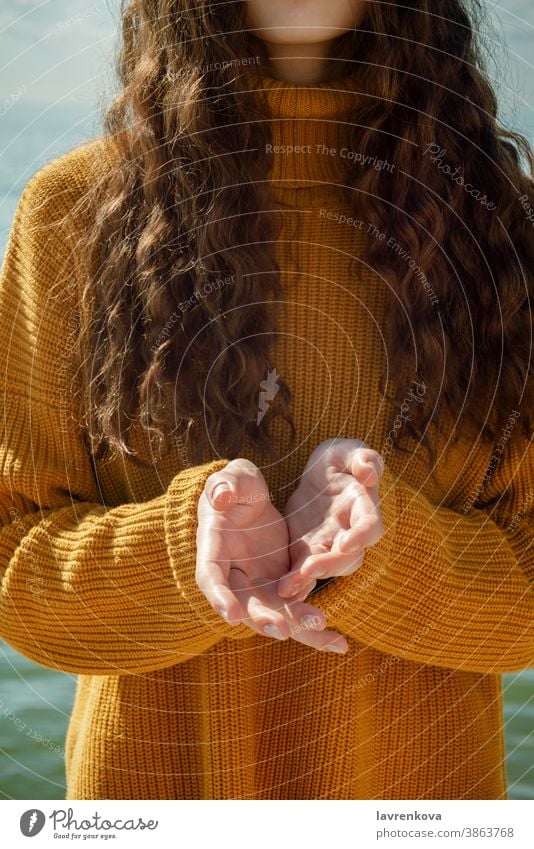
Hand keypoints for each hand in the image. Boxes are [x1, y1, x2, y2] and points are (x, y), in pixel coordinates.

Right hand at [196, 458, 348, 651]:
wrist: (253, 499)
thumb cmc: (235, 486)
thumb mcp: (230, 479)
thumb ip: (224, 484)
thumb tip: (221, 496)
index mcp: (214, 549)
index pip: (210, 577)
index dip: (219, 596)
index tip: (232, 615)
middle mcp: (234, 576)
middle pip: (245, 606)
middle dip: (264, 619)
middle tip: (284, 630)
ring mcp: (258, 585)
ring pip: (275, 616)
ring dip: (297, 628)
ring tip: (324, 631)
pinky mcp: (281, 586)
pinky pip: (297, 611)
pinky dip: (316, 629)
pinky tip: (339, 642)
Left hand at [277, 438, 384, 599]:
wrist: (319, 475)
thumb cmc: (339, 459)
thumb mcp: (348, 451)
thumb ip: (362, 457)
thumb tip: (370, 471)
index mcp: (363, 507)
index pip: (370, 526)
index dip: (361, 536)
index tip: (347, 544)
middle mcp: (350, 533)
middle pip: (349, 557)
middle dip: (330, 565)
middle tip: (310, 570)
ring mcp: (329, 545)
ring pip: (325, 568)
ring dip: (309, 579)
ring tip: (288, 586)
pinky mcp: (307, 551)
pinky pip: (302, 570)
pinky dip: (293, 581)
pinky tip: (279, 589)